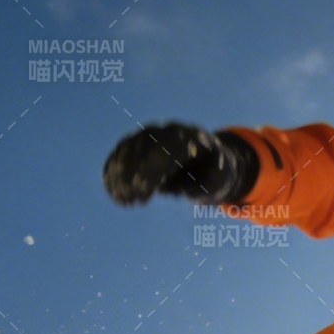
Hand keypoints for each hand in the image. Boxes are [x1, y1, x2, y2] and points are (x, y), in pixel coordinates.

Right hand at [102, 123, 256, 206]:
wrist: (208, 162)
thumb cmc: (215, 174)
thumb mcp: (221, 181)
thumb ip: (210, 182)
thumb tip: (188, 188)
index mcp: (189, 138)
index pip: (166, 150)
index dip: (151, 171)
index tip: (143, 194)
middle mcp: (166, 131)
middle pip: (143, 148)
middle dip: (133, 174)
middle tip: (129, 201)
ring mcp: (150, 135)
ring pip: (128, 149)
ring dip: (120, 175)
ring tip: (121, 201)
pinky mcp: (138, 144)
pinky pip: (121, 154)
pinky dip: (114, 171)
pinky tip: (113, 191)